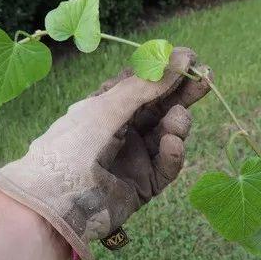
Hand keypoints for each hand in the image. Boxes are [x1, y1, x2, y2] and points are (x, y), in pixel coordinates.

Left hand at [0, 47, 210, 259]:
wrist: (55, 203)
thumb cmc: (72, 146)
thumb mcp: (108, 107)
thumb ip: (146, 85)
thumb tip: (181, 56)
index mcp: (106, 108)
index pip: (142, 85)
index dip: (165, 71)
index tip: (189, 58)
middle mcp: (122, 132)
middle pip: (160, 108)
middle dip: (182, 94)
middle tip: (205, 79)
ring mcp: (134, 159)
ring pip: (167, 136)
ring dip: (177, 125)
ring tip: (178, 120)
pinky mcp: (143, 186)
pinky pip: (166, 167)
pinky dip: (173, 155)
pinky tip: (172, 145)